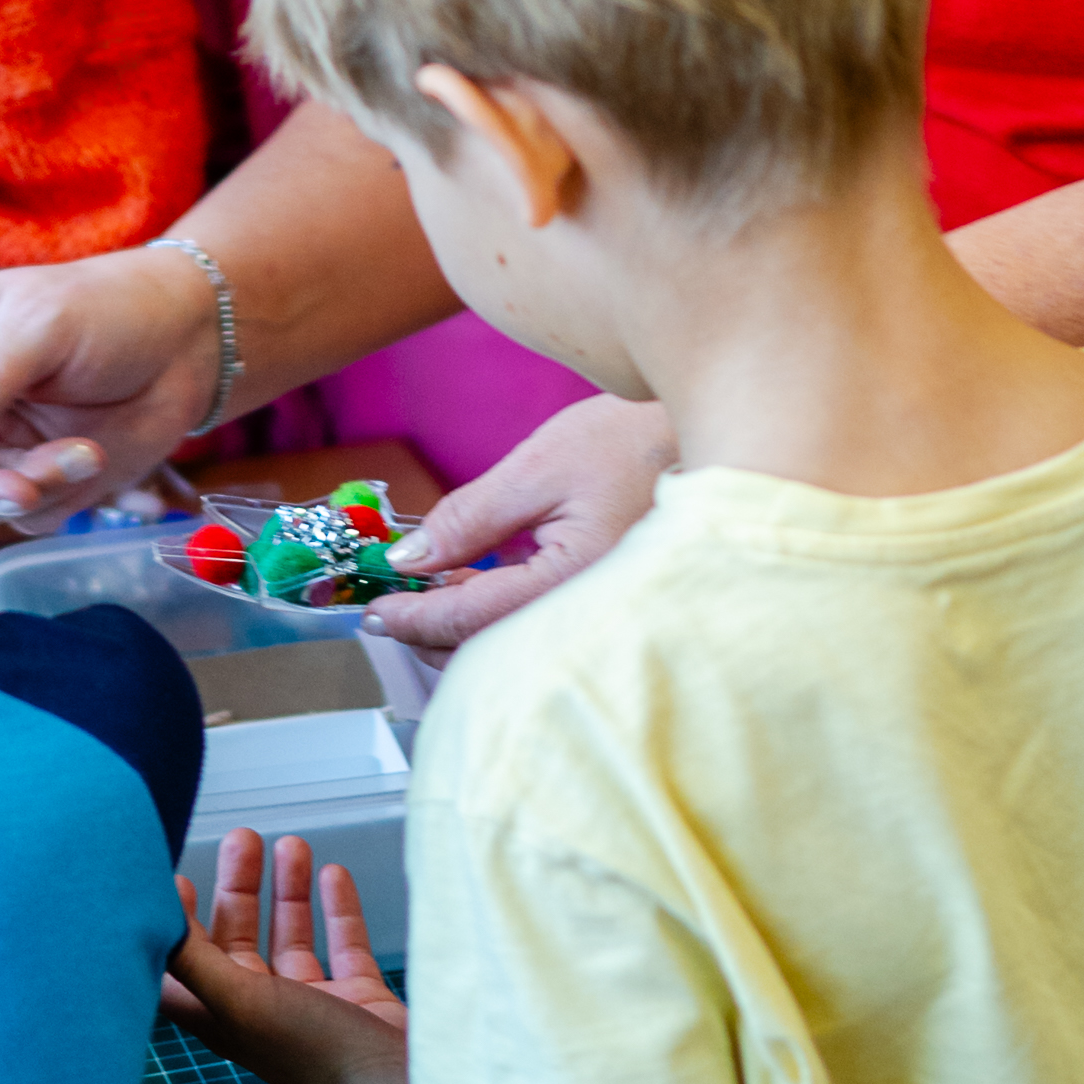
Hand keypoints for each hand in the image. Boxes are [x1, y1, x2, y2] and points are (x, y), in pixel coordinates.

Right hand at [0, 247, 218, 526]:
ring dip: (39, 491)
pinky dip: (65, 504)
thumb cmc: (112, 309)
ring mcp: (6, 446)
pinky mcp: (47, 479)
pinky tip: (95, 465)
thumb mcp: (42, 324)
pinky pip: (34, 518)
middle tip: (27, 490)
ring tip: (88, 454)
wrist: (191, 338)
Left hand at [167, 830, 410, 1083]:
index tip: (177, 879)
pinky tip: (333, 875)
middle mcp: (266, 1013)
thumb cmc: (317, 1056)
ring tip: (290, 844)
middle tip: (243, 839)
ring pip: (292, 938)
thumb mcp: (243, 1003)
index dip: (177, 927)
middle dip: (238, 889)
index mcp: (228, 1018)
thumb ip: (196, 964)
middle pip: (240, 942)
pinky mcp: (359, 1001)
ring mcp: (315, 1007)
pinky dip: (337, 910)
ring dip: (288, 892)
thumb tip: (153, 926)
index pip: (187, 968)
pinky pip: (343, 946)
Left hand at [358, 392, 675, 651]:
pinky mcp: (608, 608)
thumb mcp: (538, 466)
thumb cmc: (639, 438)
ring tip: (427, 593)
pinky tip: (478, 586)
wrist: (708, 430)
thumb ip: (468, 518)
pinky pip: (540, 630)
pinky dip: (498, 617)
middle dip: (432, 635)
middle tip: (391, 607)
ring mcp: (602, 617)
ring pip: (513, 648)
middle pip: (489, 653)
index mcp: (574, 583)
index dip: (413, 619)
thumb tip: (410, 558)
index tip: (374, 612)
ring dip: (463, 628)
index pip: (471, 622)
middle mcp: (591, 616)